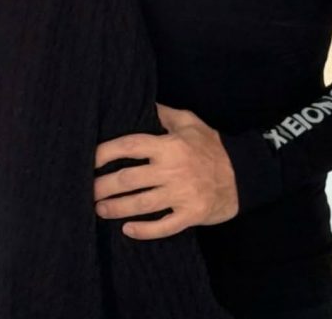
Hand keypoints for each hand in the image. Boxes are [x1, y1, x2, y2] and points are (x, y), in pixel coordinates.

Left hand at [94, 104, 238, 238]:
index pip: (130, 146)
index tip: (90, 159)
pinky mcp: (190, 215)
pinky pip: (163, 226)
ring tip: (99, 209)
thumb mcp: (190, 122)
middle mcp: (172, 170)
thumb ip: (164, 113)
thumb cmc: (212, 146)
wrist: (244, 175)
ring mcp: (181, 195)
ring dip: (117, 208)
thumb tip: (142, 101)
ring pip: (142, 204)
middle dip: (104, 185)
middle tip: (87, 189)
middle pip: (130, 179)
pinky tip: (127, 229)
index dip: (106, 152)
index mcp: (169, 145)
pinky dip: (144, 230)